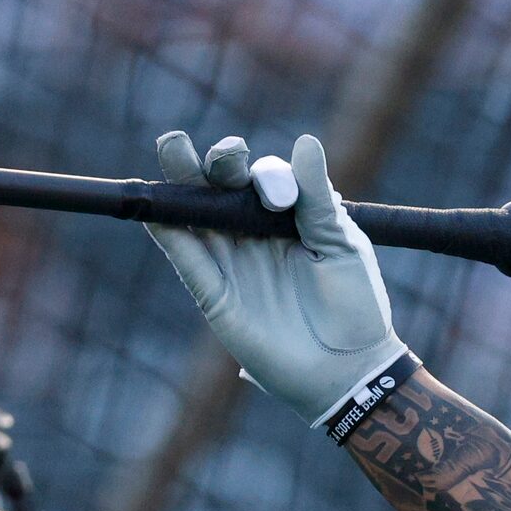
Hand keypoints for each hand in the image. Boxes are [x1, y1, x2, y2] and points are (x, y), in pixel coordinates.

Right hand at [146, 130, 407, 425]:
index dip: (268, 176)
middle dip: (218, 162)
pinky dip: (168, 231)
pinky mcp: (215, 293)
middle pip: (223, 187)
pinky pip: (186, 256)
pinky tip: (154, 207)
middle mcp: (255, 235)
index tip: (281, 197)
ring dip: (182, 181)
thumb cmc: (356, 306)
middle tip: (224, 156)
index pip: (265, 179)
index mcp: (289, 219)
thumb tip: (305, 141)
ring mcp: (232, 261)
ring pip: (197, 213)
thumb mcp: (341, 244)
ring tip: (173, 147)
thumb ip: (316, 197)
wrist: (348, 369)